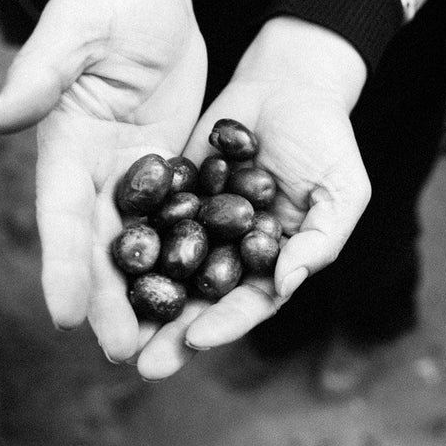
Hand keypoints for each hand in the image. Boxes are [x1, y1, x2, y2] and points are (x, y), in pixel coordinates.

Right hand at [0, 0, 207, 361]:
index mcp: (67, 145)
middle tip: (122, 352)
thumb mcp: (76, 29)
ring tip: (160, 343)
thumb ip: (41, 72)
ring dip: (146, 294)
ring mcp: (135, 174)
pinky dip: (183, 259)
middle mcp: (97, 170)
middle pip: (99, 245)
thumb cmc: (112, 4)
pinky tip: (200, 295)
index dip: (61, 264)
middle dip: (108, 299)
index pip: (61, 214)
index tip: (64, 313)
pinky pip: (177, 221)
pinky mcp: (171, 168)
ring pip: (139, 245)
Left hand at [134, 16, 370, 379]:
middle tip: (142, 364)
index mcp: (276, 261)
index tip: (195, 341)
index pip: (251, 302)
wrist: (289, 81)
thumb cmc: (327, 138)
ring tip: (115, 328)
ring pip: (170, 269)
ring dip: (145, 301)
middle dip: (175, 332)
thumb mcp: (342, 189)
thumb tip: (285, 284)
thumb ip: (319, 239)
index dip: (226, 323)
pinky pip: (151, 221)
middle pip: (203, 300)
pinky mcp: (175, 192)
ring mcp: (203, 224)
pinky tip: (103, 267)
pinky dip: (131, 244)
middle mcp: (235, 251)